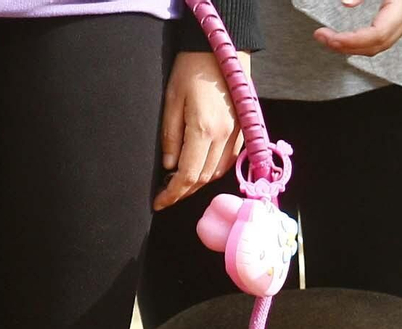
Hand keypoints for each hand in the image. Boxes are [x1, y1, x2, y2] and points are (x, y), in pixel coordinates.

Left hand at [155, 52, 245, 210]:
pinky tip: (199, 167)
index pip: (188, 175)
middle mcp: (224, 138)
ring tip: (179, 183)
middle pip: (204, 178)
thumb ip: (170, 136)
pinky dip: (212, 171)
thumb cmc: (191, 70)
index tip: (158, 203)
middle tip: (165, 195)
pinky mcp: (243, 133)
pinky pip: (228, 161)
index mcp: (203, 130)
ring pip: (217, 173)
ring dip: (198, 182)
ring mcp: (237, 137)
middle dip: (183, 191)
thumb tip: (170, 166)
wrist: (221, 52)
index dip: (172, 194)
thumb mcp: (171, 100)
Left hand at [315, 0, 401, 56]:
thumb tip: (346, 2)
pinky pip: (381, 39)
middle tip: (323, 38)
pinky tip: (346, 38)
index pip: (378, 35)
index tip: (331, 38)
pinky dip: (362, 42)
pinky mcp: (400, 21)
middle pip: (377, 44)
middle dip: (348, 46)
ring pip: (379, 45)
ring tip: (330, 39)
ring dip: (353, 46)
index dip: (353, 40)